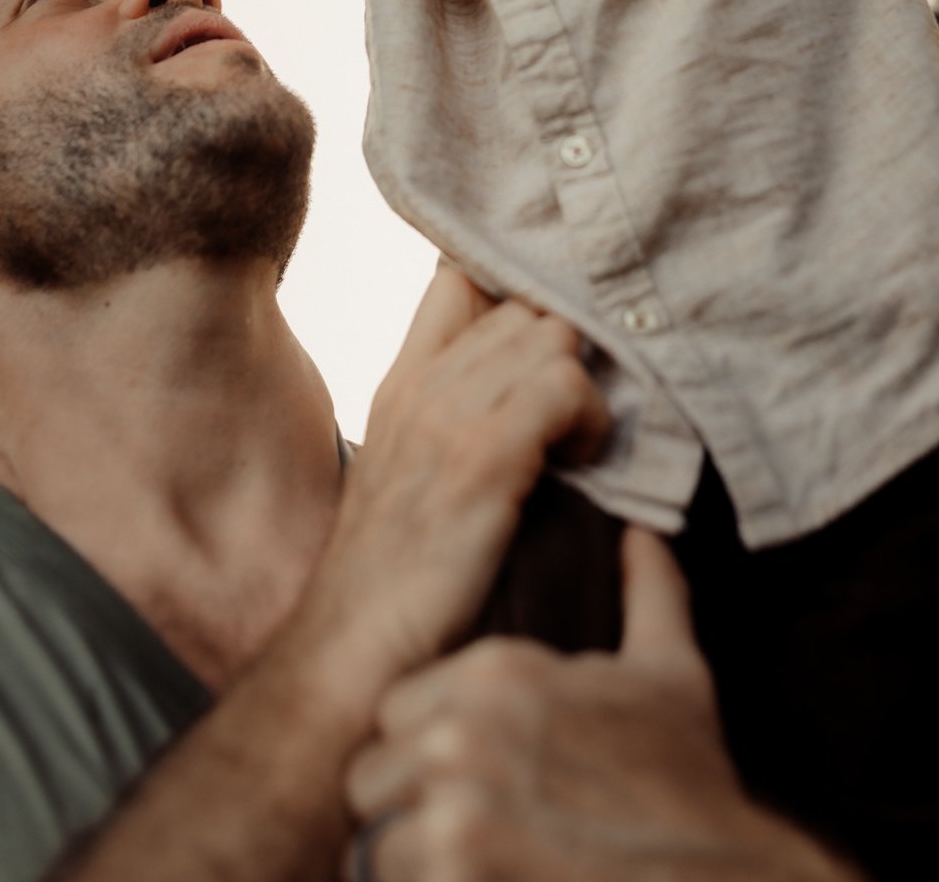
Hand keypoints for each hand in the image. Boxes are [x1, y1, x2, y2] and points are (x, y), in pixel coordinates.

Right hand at [299, 265, 609, 730]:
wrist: (348, 659)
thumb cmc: (394, 584)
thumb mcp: (407, 477)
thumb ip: (448, 421)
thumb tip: (522, 386)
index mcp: (403, 383)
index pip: (459, 279)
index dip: (512, 292)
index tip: (544, 347)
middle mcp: (422, 386)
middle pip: (524, 306)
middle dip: (563, 352)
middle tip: (569, 418)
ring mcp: (449, 417)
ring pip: (552, 335)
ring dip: (582, 386)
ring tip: (574, 447)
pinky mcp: (482, 458)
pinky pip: (565, 386)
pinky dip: (589, 419)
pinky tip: (579, 465)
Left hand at [346, 527, 863, 881]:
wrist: (716, 878)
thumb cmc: (689, 783)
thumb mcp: (671, 675)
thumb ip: (649, 593)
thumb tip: (642, 535)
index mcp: (499, 671)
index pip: (398, 708)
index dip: (425, 746)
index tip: (470, 775)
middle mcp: (462, 732)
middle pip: (373, 773)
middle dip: (409, 805)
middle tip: (471, 828)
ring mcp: (453, 812)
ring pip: (379, 841)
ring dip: (418, 861)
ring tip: (480, 861)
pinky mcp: (454, 877)